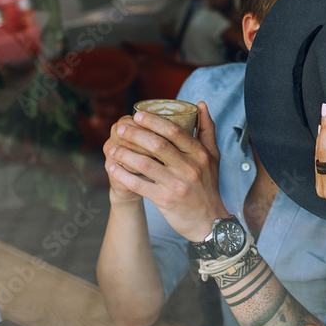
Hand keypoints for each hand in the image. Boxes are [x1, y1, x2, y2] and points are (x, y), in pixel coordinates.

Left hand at [105, 101, 228, 240]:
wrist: (209, 221)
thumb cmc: (208, 185)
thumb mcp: (213, 156)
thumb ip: (207, 129)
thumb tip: (199, 104)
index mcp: (199, 154)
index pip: (175, 132)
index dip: (154, 122)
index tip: (137, 115)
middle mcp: (189, 168)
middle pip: (157, 145)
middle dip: (135, 134)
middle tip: (120, 128)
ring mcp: (177, 185)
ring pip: (145, 164)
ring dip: (125, 154)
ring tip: (112, 148)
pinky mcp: (165, 200)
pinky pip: (140, 185)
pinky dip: (123, 176)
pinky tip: (113, 168)